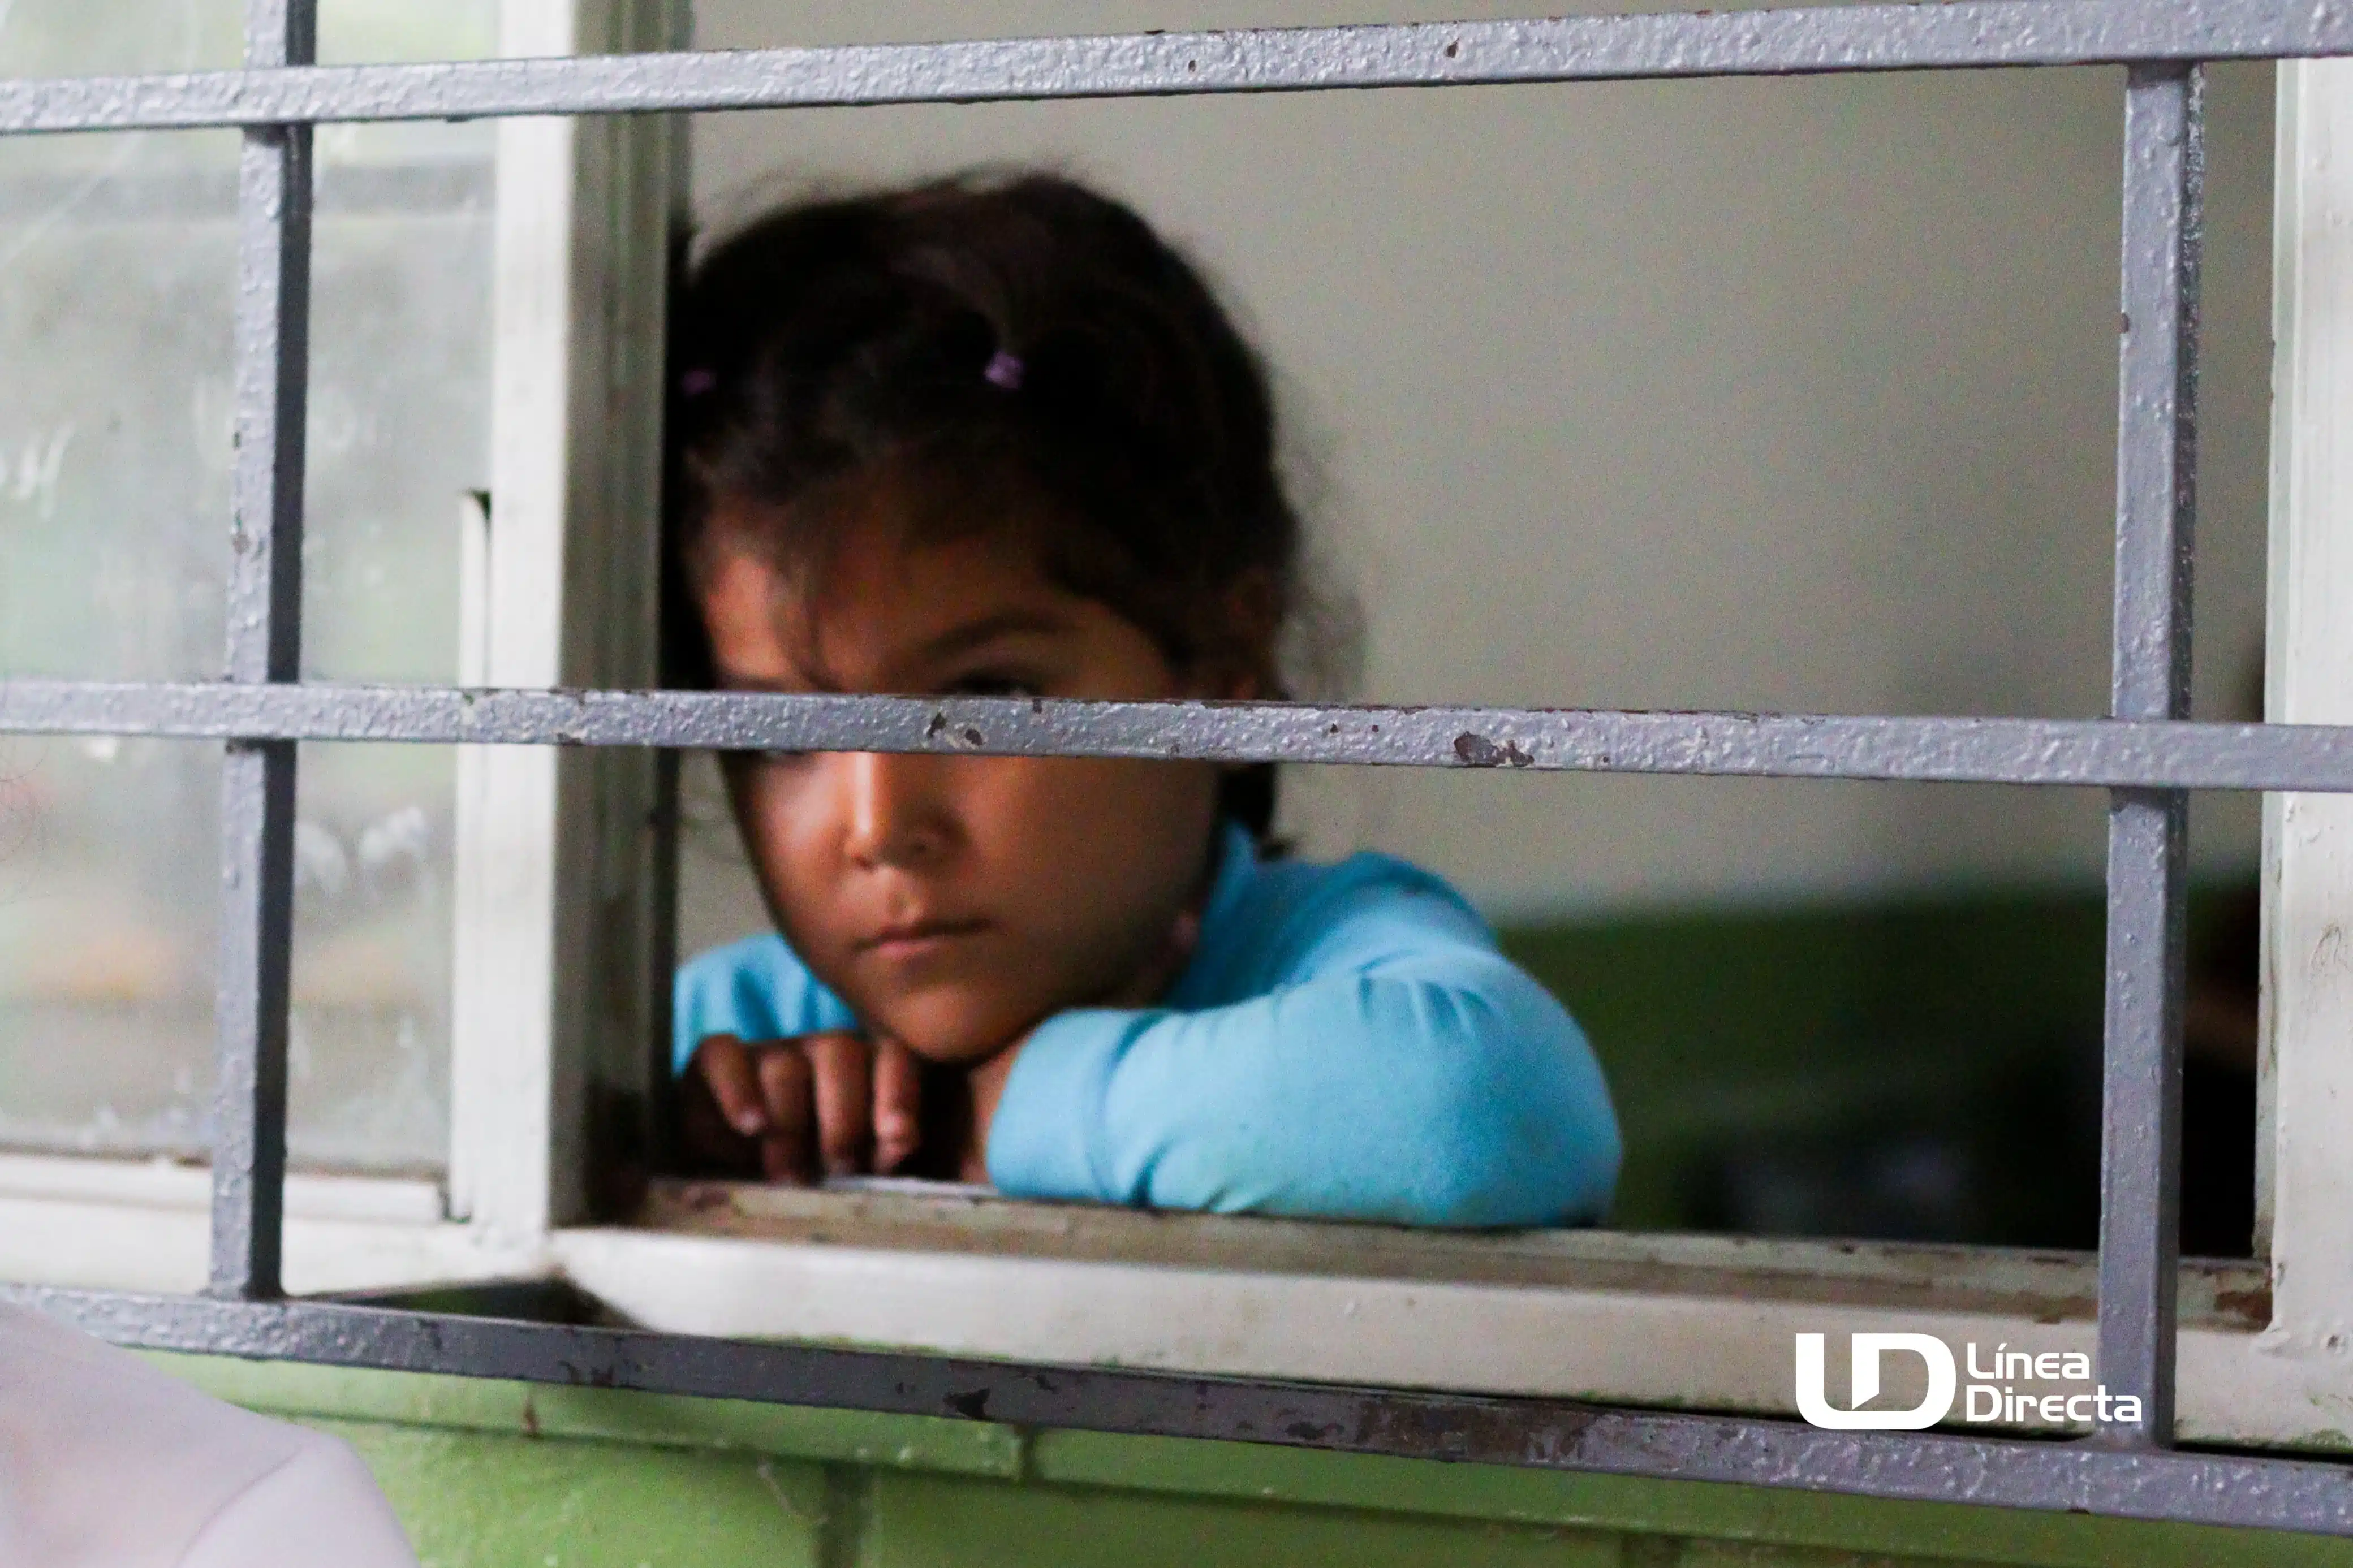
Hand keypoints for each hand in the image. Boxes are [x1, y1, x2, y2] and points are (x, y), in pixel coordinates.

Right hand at [680, 1031, 923, 1181]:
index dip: (898, 1094)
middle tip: (839, 1169)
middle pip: (840, 1052)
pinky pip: (724, 1055)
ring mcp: (767, 1053)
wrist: (728, 1183)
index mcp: (864, 1070)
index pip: (891, 1057)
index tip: (900, 1139)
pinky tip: (751, 1126)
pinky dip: (736, 1089)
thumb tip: (901, 1139)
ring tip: (789, 1176)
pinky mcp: (714, 1061)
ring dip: (790, 1123)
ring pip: (785, 1063)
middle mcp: (818, 1054)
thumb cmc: (806, 1180)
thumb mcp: (848, 1175)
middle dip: (843, 1118)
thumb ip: (879, 1153)